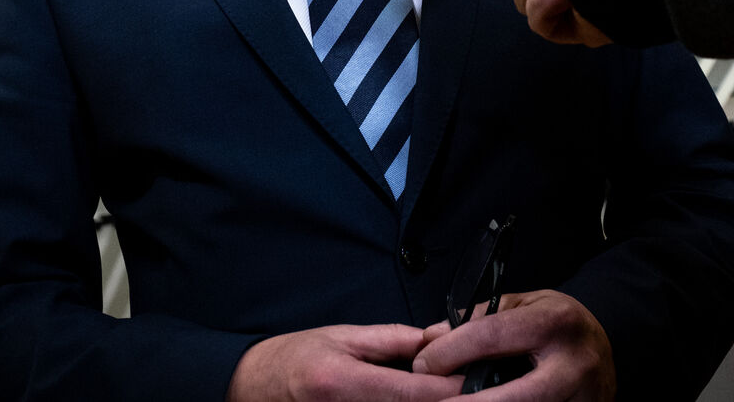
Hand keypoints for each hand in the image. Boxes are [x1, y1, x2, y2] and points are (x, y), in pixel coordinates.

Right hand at [227, 323, 464, 400]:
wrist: (253, 388)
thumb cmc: (293, 360)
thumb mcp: (343, 337)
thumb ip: (393, 341)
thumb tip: (436, 341)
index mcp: (345, 383)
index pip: (413, 392)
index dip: (452, 386)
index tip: (480, 374)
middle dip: (450, 399)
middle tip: (477, 385)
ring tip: (451, 388)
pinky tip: (422, 397)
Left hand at [412, 290, 615, 400]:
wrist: (610, 343)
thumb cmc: (559, 323)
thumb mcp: (525, 304)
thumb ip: (479, 318)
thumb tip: (431, 337)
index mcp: (554, 322)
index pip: (491, 336)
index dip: (450, 352)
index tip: (422, 363)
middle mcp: (573, 364)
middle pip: (512, 396)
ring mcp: (584, 398)